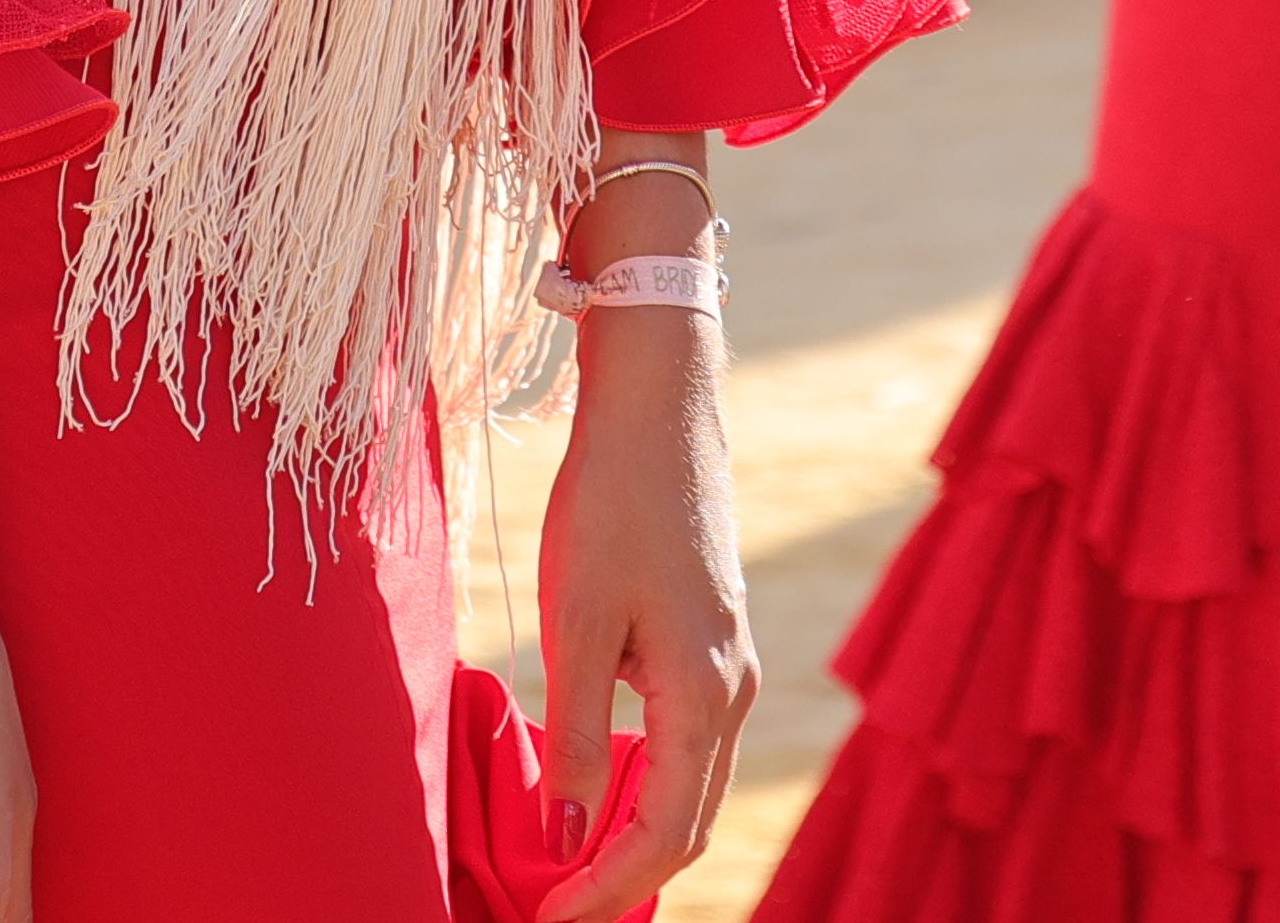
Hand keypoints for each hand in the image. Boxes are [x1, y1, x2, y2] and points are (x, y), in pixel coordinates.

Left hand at [532, 311, 749, 922]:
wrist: (659, 407)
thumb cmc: (612, 504)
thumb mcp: (577, 623)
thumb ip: (574, 737)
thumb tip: (567, 838)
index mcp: (704, 694)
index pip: (664, 833)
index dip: (605, 888)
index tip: (546, 918)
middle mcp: (734, 691)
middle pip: (690, 824)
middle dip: (624, 877)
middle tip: (552, 909)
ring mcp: (732, 668)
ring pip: (692, 787)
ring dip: (636, 837)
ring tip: (566, 868)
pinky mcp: (715, 644)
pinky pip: (689, 747)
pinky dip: (646, 789)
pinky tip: (596, 793)